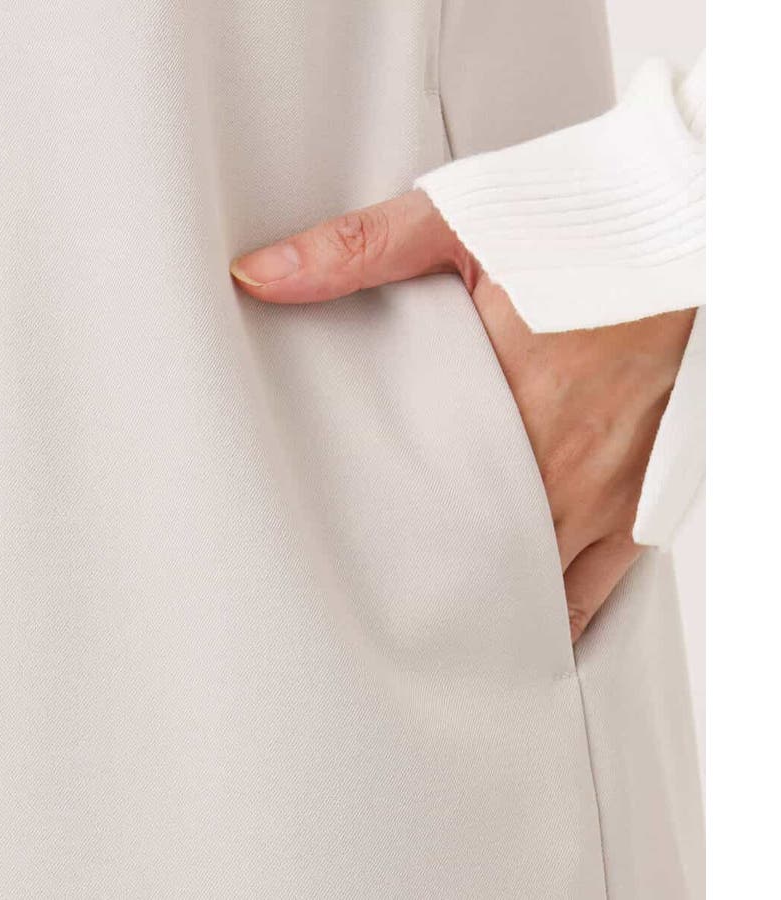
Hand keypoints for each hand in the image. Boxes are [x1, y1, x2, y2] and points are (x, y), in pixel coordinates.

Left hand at [231, 190, 694, 641]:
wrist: (694, 220)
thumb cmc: (591, 219)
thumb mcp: (462, 219)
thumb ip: (359, 249)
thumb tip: (264, 274)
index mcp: (500, 394)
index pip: (415, 494)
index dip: (373, 538)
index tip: (335, 562)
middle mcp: (556, 456)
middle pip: (468, 551)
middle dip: (421, 581)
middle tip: (374, 604)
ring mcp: (604, 488)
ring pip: (527, 580)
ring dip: (480, 601)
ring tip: (434, 626)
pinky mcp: (643, 496)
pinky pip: (600, 586)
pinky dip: (557, 613)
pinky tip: (522, 630)